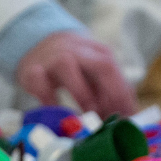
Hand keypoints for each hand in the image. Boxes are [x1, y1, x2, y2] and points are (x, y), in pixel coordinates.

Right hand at [16, 31, 137, 116]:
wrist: (37, 44)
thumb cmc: (73, 66)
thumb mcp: (93, 72)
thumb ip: (109, 90)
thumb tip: (128, 115)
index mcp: (97, 52)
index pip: (113, 69)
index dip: (122, 93)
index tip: (126, 116)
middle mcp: (77, 51)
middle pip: (101, 65)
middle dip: (111, 93)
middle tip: (112, 117)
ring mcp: (53, 59)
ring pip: (68, 68)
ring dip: (83, 95)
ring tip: (90, 116)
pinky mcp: (33, 72)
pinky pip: (41, 85)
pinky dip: (51, 101)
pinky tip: (60, 116)